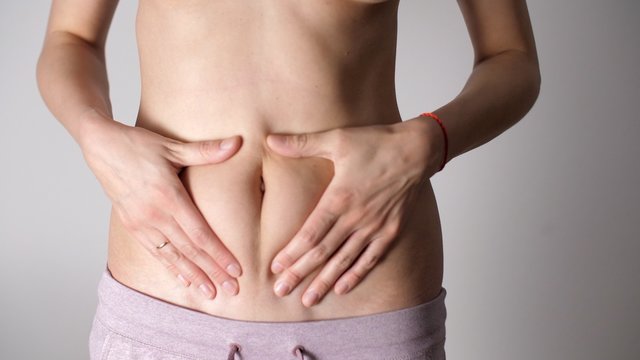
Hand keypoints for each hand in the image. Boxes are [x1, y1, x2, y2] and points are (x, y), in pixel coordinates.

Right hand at [80, 114, 243, 299]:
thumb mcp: (172, 146)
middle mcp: (154, 215)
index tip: (236, 269)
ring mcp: (141, 223)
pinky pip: (155, 252)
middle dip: (212, 271)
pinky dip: (171, 267)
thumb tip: (236, 143)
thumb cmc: (137, 144)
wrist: (100, 146)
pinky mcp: (132, 226)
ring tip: (210, 293)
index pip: (200, 234)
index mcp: (168, 196)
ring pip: (172, 256)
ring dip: (193, 276)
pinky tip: (184, 279)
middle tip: (232, 289)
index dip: (219, 254)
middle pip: (189, 250)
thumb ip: (206, 151)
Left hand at [266, 118, 443, 306]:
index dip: (292, 253)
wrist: (417, 150)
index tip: (275, 267)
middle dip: (300, 273)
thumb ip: (302, 144)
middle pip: (323, 253)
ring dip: (324, 281)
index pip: (310, 234)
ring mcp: (375, 227)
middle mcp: (356, 218)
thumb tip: (270, 139)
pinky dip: (355, 274)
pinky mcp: (390, 231)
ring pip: (344, 261)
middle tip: (281, 291)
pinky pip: (370, 259)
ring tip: (308, 299)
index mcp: (340, 198)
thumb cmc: (376, 142)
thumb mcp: (337, 138)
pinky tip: (341, 288)